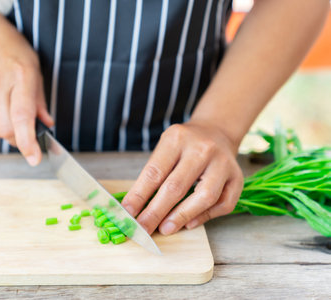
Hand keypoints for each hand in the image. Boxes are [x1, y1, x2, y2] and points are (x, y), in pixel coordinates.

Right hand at [0, 10, 52, 164]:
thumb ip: (40, 100)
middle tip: (28, 135)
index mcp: (19, 77)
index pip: (22, 118)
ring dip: (8, 130)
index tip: (34, 158)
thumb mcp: (34, 68)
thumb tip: (47, 125)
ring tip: (12, 112)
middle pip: (6, 131)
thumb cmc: (11, 48)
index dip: (28, 142)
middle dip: (20, 140)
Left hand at [121, 122, 243, 234]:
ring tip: (165, 229)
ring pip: (204, 196)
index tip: (127, 214)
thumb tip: (136, 210)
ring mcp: (223, 163)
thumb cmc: (184, 146)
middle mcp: (202, 149)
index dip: (139, 196)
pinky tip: (188, 223)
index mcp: (177, 138)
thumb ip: (152, 176)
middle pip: (176, 186)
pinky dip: (204, 217)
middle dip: (156, 212)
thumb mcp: (165, 149)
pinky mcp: (237, 178)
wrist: (216, 132)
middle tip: (143, 229)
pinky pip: (222, 204)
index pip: (154, 172)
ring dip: (182, 216)